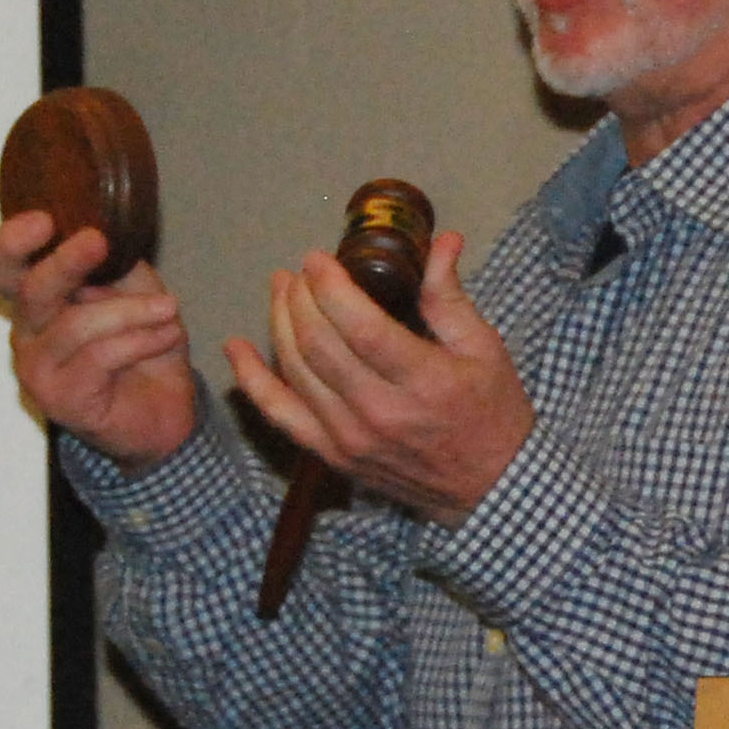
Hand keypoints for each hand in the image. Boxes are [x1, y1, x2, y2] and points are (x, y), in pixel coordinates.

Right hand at [0, 210, 201, 470]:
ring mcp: (38, 368)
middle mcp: (29, 331)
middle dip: (65, 263)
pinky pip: (99, 357)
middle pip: (30, 290)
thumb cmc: (144, 350)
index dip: (11, 242)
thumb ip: (118, 266)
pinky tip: (168, 336)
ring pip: (75, 325)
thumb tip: (109, 235)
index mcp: (39, 299)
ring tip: (169, 309)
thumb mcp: (138, 293)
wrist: (166, 413)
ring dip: (130, 312)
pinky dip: (140, 341)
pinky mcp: (60, 398)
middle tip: (97, 242)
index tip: (44, 220)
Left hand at [226, 229, 532, 526]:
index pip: (361, 326)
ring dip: (278, 323)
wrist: (489, 487)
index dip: (330, 287)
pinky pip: (280, 414)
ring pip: (295, 371)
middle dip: (300, 298)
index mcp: (424, 381)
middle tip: (300, 272)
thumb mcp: (485, 349)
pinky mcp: (333, 456)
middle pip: (318, 344)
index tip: (318, 259)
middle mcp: (381, 412)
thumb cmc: (491, 412)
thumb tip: (441, 241)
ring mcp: (351, 438)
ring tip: (281, 291)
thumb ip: (450, 296)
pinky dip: (252, 380)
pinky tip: (237, 348)